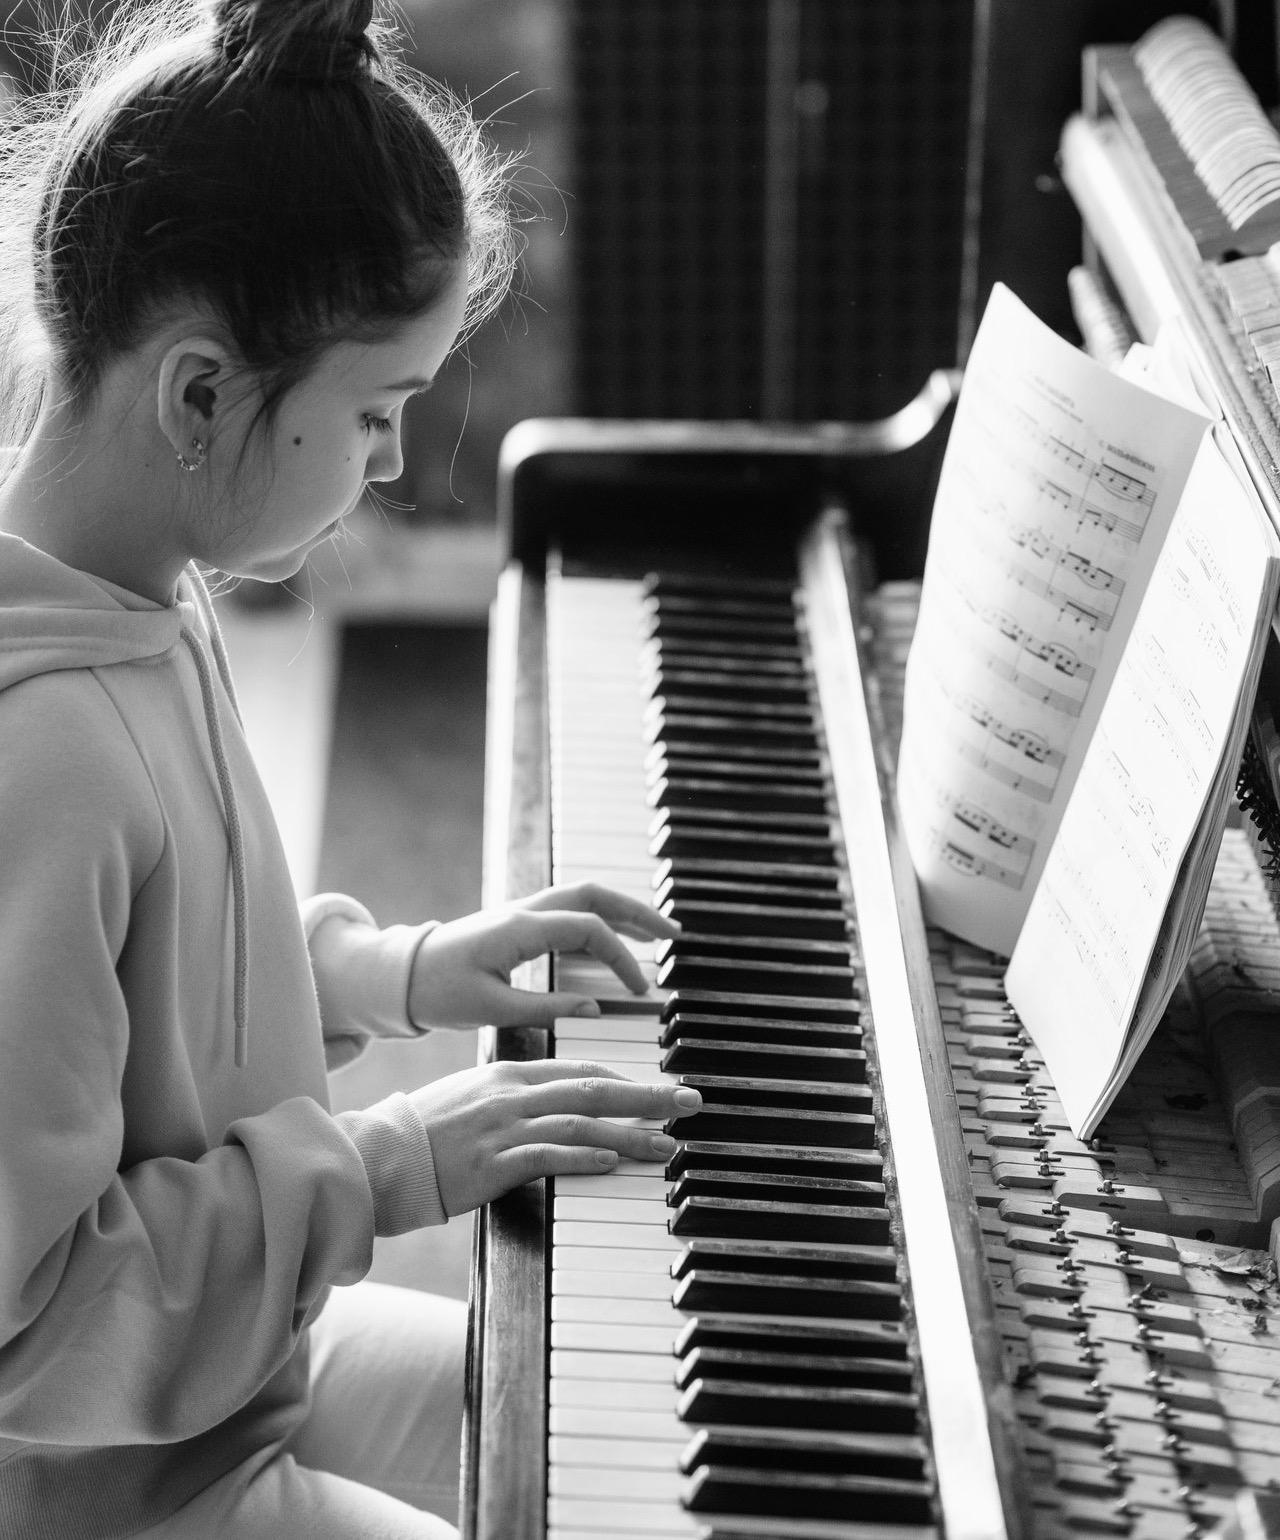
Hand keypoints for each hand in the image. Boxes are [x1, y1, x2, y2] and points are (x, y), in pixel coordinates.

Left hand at [407, 882, 679, 1028]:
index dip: (621, 957)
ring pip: (583, 897)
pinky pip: (568, 909)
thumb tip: (597, 1006)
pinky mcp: (518, 922)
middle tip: (673, 934)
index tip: (638, 990)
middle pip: (594, 895)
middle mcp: (524, 911)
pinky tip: (615, 938)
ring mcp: (521, 912)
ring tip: (656, 934)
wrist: (400, 976)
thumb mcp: (492, 1010)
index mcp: (519, 929)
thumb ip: (548, 1007)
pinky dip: (599, 918)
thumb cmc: (439, 993)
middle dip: (637, 912)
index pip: (588, 929)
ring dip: (622, 911)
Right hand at [407, 1058, 700, 1214]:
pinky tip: (613, 1162)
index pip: (578, 1069)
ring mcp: (502, 1127)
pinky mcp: (492, 1164)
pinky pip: (547, 1156)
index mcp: (507, 1073)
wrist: (377, 1157)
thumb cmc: (423, 1133)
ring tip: (668, 1144)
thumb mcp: (471, 1098)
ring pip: (581, 1123)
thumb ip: (513, 1096)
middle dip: (648, 1095)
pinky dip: (583, 1157)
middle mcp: (510, 1093)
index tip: (656, 1090)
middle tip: (689, 1101)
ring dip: (630, 1134)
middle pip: (592, 1089)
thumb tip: (554, 1106)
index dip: (623, 1079)